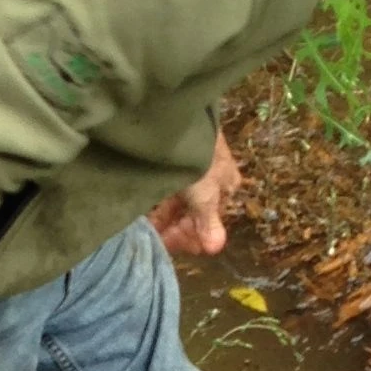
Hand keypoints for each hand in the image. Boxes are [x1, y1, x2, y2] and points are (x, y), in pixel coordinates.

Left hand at [151, 131, 242, 257]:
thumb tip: (216, 248)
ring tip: (145, 226)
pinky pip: (166, 183)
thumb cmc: (200, 164)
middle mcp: (213, 175)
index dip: (192, 237)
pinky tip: (143, 207)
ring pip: (178, 197)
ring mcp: (194, 164)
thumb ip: (207, 224)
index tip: (170, 247)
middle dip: (175, 227)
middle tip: (154, 239)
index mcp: (227, 185)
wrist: (183, 123)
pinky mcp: (175, 155)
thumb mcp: (205, 198)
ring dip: (163, 215)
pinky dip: (156, 198)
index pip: (210, 218)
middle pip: (193, 209)